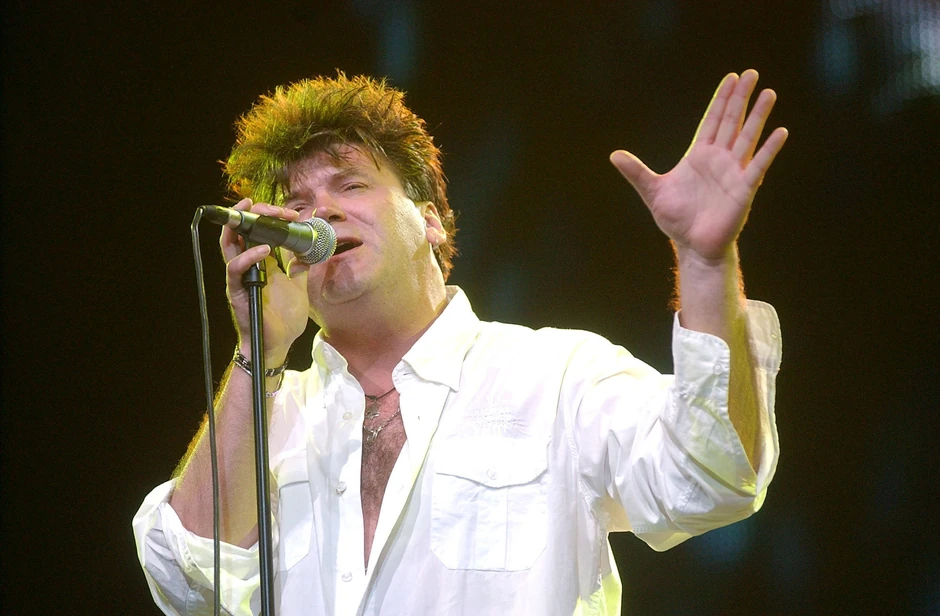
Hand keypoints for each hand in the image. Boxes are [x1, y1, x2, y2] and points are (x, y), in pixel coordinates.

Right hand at [221, 198, 310, 361]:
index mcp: (262, 262)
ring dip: (238, 224)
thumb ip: (299, 268)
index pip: (258, 231)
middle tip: (277, 210)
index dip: (272, 217)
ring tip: (252, 210)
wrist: (278, 344)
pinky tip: (265, 250)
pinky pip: (235, 269)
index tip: (292, 214)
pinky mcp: (237, 291)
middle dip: (256, 212)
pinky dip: (248, 257)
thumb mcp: (297, 286)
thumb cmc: (283, 318)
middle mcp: (248, 265)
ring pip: (228, 243)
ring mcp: (240, 277)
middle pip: (242, 230)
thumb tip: (309, 250)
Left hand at [610, 70, 787, 262]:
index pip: (712, 121)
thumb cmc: (677, 219)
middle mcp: (719, 159)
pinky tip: (780, 132)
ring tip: (769, 93)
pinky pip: (758, 165)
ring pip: (747, 137)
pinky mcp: (743, 189)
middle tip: (751, 73)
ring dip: (758, 116)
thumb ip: (636, 172)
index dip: (721, 99)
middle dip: (740, 98)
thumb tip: (613, 155)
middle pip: (731, 122)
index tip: (732, 78)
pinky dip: (769, 149)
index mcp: (699, 156)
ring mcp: (733, 172)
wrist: (693, 246)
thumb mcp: (652, 191)